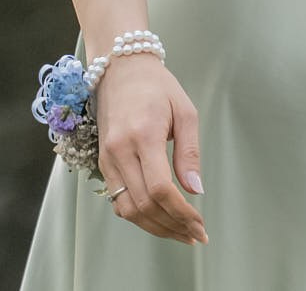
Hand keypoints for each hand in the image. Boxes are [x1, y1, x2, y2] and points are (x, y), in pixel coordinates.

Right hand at [94, 55, 204, 244]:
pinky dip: (138, 215)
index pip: (161, 189)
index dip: (181, 213)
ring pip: (127, 208)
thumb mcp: (185, 112)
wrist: (121, 70)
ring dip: (154, 226)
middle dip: (172, 226)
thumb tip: (196, 189)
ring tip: (181, 233)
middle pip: (143, 205)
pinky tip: (159, 219)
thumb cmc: (158, 87)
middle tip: (196, 236)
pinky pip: (117, 199)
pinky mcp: (103, 162)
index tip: (200, 224)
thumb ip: (189, 153)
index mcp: (143, 137)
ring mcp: (107, 159)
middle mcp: (119, 152)